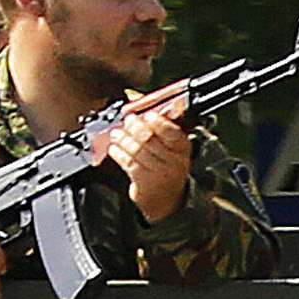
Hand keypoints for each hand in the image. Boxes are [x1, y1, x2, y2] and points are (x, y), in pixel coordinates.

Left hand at [104, 90, 194, 222]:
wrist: (167, 200)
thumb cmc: (166, 167)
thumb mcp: (171, 147)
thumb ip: (161, 124)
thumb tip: (143, 98)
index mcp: (183, 149)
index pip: (172, 132)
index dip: (158, 121)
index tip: (147, 114)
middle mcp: (174, 161)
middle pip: (149, 138)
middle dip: (135, 126)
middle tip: (128, 121)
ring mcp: (160, 173)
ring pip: (136, 149)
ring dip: (123, 139)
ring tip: (117, 133)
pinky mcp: (144, 182)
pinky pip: (128, 162)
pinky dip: (118, 153)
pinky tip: (114, 148)